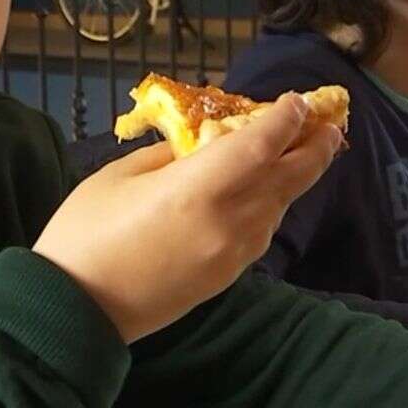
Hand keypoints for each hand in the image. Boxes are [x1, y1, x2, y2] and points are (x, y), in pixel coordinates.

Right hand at [33, 93, 342, 342]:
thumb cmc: (85, 233)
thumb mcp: (117, 175)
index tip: (296, 100)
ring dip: (295, 175)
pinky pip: (262, 230)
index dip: (285, 119)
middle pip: (290, 178)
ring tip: (301, 150)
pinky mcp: (227, 275)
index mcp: (195, 191)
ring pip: (281, 205)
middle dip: (316, 147)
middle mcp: (227, 222)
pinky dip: (273, 202)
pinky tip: (266, 189)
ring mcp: (232, 253)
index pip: (259, 146)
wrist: (77, 307)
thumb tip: (197, 144)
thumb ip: (167, 155)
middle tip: (330, 124)